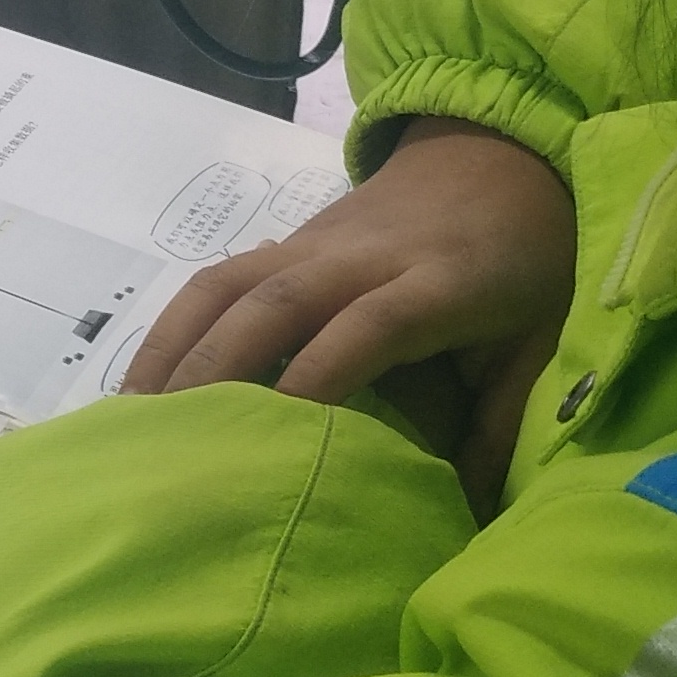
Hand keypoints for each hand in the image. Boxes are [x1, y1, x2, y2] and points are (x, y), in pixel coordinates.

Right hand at [123, 118, 576, 457]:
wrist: (498, 153)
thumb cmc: (528, 264)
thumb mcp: (541, 343)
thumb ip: (503, 427)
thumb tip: (467, 523)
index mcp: (440, 281)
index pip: (373, 324)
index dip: (324, 374)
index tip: (279, 441)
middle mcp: (364, 257)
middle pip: (280, 300)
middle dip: (221, 370)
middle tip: (174, 448)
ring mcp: (316, 243)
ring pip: (231, 284)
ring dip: (178, 349)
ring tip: (136, 424)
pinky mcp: (286, 241)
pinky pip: (217, 279)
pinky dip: (174, 328)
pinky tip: (145, 385)